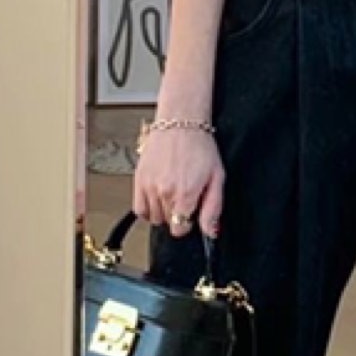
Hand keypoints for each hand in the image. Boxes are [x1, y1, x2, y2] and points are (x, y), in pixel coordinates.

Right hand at [133, 121, 224, 240]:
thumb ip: (213, 208)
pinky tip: (158, 198)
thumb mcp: (217, 178)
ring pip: (154, 218)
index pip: (180, 229)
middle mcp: (165, 192)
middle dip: (177, 215)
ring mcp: (149, 186)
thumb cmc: (200, 147)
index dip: (187, 224)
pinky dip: (147, 208)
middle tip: (185, 197)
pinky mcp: (139, 179)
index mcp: (185, 194)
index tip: (191, 214)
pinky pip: (138, 208)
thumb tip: (210, 232)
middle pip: (168, 223)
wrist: (181, 123)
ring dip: (163, 211)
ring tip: (172, 194)